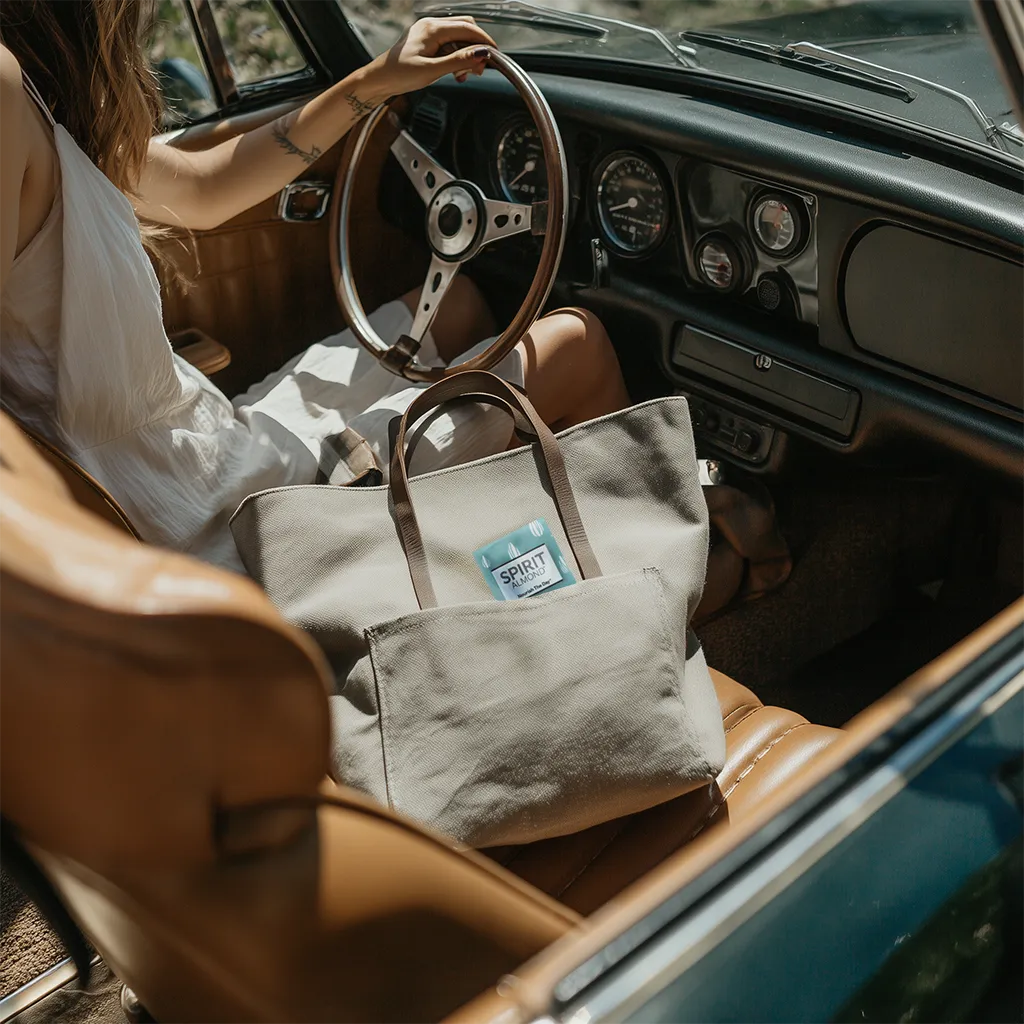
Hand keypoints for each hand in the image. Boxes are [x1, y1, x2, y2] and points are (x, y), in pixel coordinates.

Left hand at [363, 17, 496, 99]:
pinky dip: (457, 58)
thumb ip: (458, 61)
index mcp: (432, 29)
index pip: (467, 28)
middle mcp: (431, 26)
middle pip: (465, 29)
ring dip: (466, 56)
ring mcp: (429, 33)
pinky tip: (455, 72)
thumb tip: (480, 54)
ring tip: (463, 75)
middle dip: (476, 48)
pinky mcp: (427, 42)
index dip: (483, 41)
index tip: (495, 54)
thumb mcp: (432, 71)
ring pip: (459, 38)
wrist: (379, 80)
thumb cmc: (399, 75)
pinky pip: (449, 45)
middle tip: (480, 69)